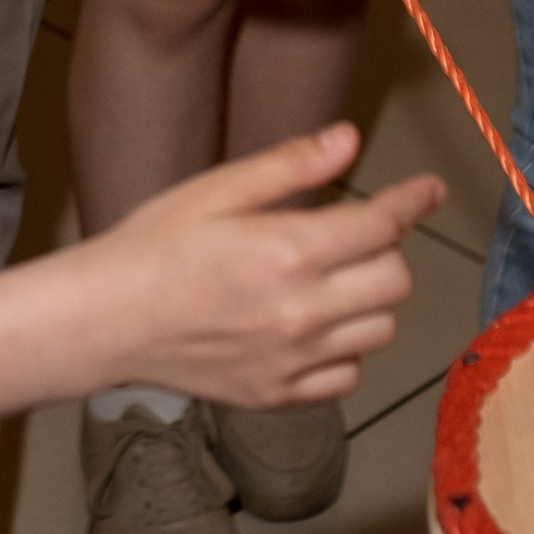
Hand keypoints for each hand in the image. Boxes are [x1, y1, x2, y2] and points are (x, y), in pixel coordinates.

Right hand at [94, 127, 443, 407]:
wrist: (106, 321)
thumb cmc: (154, 245)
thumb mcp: (217, 189)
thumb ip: (289, 166)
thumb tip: (347, 139)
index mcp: (289, 250)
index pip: (382, 224)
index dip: (412, 201)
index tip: (428, 189)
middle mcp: (302, 311)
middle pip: (394, 280)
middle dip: (384, 249)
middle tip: (350, 236)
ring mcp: (294, 359)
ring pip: (380, 330)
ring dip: (369, 300)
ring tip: (330, 281)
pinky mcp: (279, 394)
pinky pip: (346, 376)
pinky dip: (344, 350)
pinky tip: (312, 327)